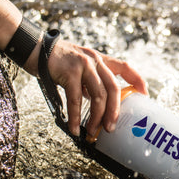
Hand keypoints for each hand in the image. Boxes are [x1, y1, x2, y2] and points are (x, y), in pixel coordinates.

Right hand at [24, 39, 146, 136]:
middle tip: (111, 128)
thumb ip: (89, 81)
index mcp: (99, 59)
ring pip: (98, 96)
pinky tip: (75, 128)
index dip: (137, 80)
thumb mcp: (78, 66)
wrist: (33, 47)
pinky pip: (76, 99)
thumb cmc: (56, 61)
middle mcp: (95, 60)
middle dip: (114, 111)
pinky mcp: (69, 72)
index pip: (124, 67)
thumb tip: (97, 104)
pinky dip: (76, 117)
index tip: (145, 94)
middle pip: (113, 88)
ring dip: (97, 117)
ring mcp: (83, 65)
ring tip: (93, 132)